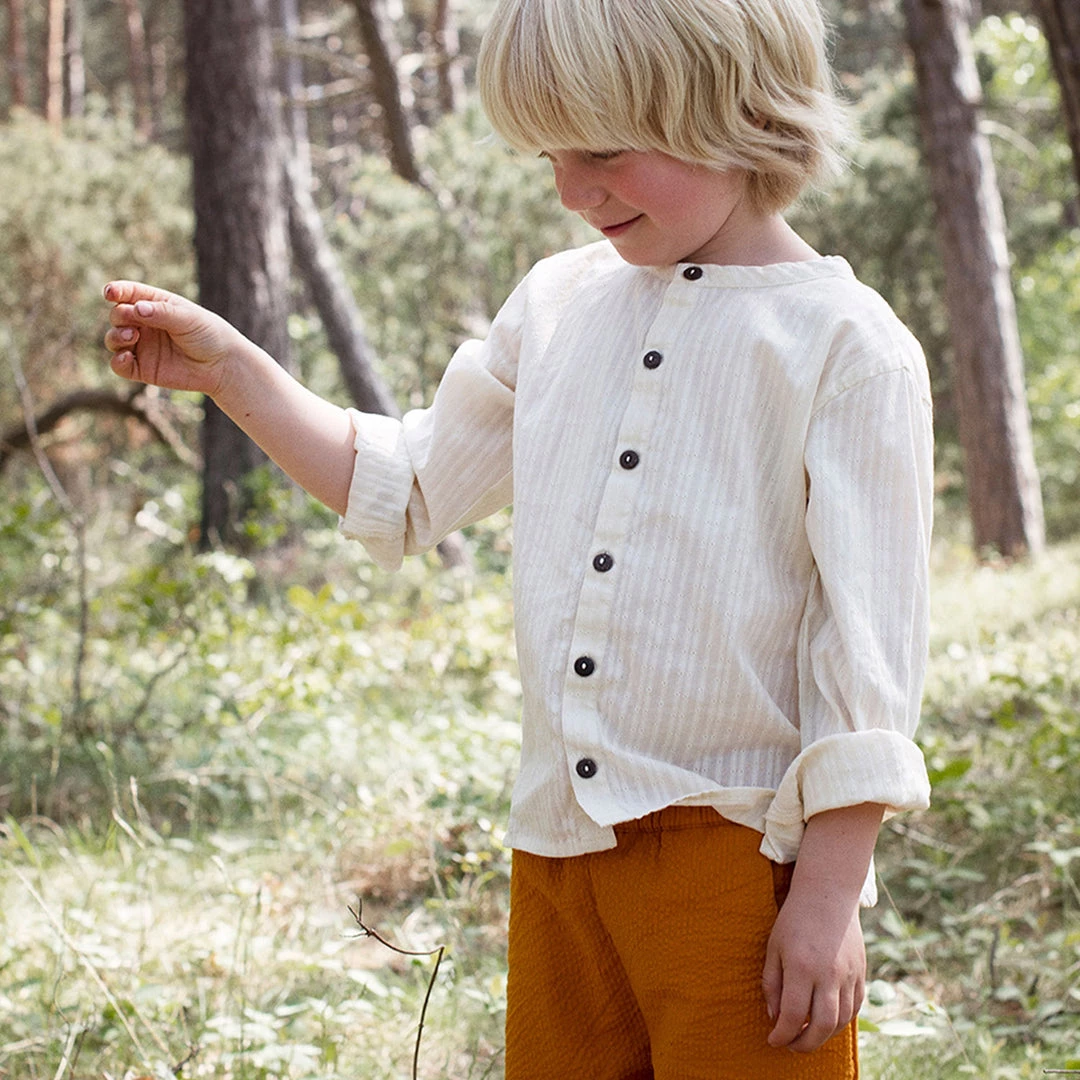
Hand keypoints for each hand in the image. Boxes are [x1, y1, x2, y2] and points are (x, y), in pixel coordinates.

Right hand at [103, 280, 244, 396]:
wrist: (222, 365)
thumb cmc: (208, 334)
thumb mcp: (187, 318)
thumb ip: (162, 312)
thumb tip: (136, 309)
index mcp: (154, 304)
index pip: (128, 293)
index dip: (116, 291)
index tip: (109, 293)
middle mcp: (144, 324)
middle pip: (117, 315)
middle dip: (119, 316)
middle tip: (134, 323)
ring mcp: (142, 346)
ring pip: (113, 339)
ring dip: (116, 336)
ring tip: (133, 336)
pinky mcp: (142, 368)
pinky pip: (119, 365)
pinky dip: (118, 361)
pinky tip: (127, 357)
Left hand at [760, 802, 881, 1051]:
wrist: (828, 894)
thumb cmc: (795, 919)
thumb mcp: (774, 947)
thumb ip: (771, 983)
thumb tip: (775, 1017)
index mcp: (801, 967)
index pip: (792, 1015)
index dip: (781, 1034)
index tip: (772, 1040)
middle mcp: (828, 975)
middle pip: (821, 1026)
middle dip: (804, 1045)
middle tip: (791, 1046)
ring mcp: (848, 975)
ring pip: (840, 1021)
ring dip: (823, 1036)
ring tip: (806, 1035)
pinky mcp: (861, 974)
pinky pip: (854, 1007)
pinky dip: (840, 1021)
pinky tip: (826, 1020)